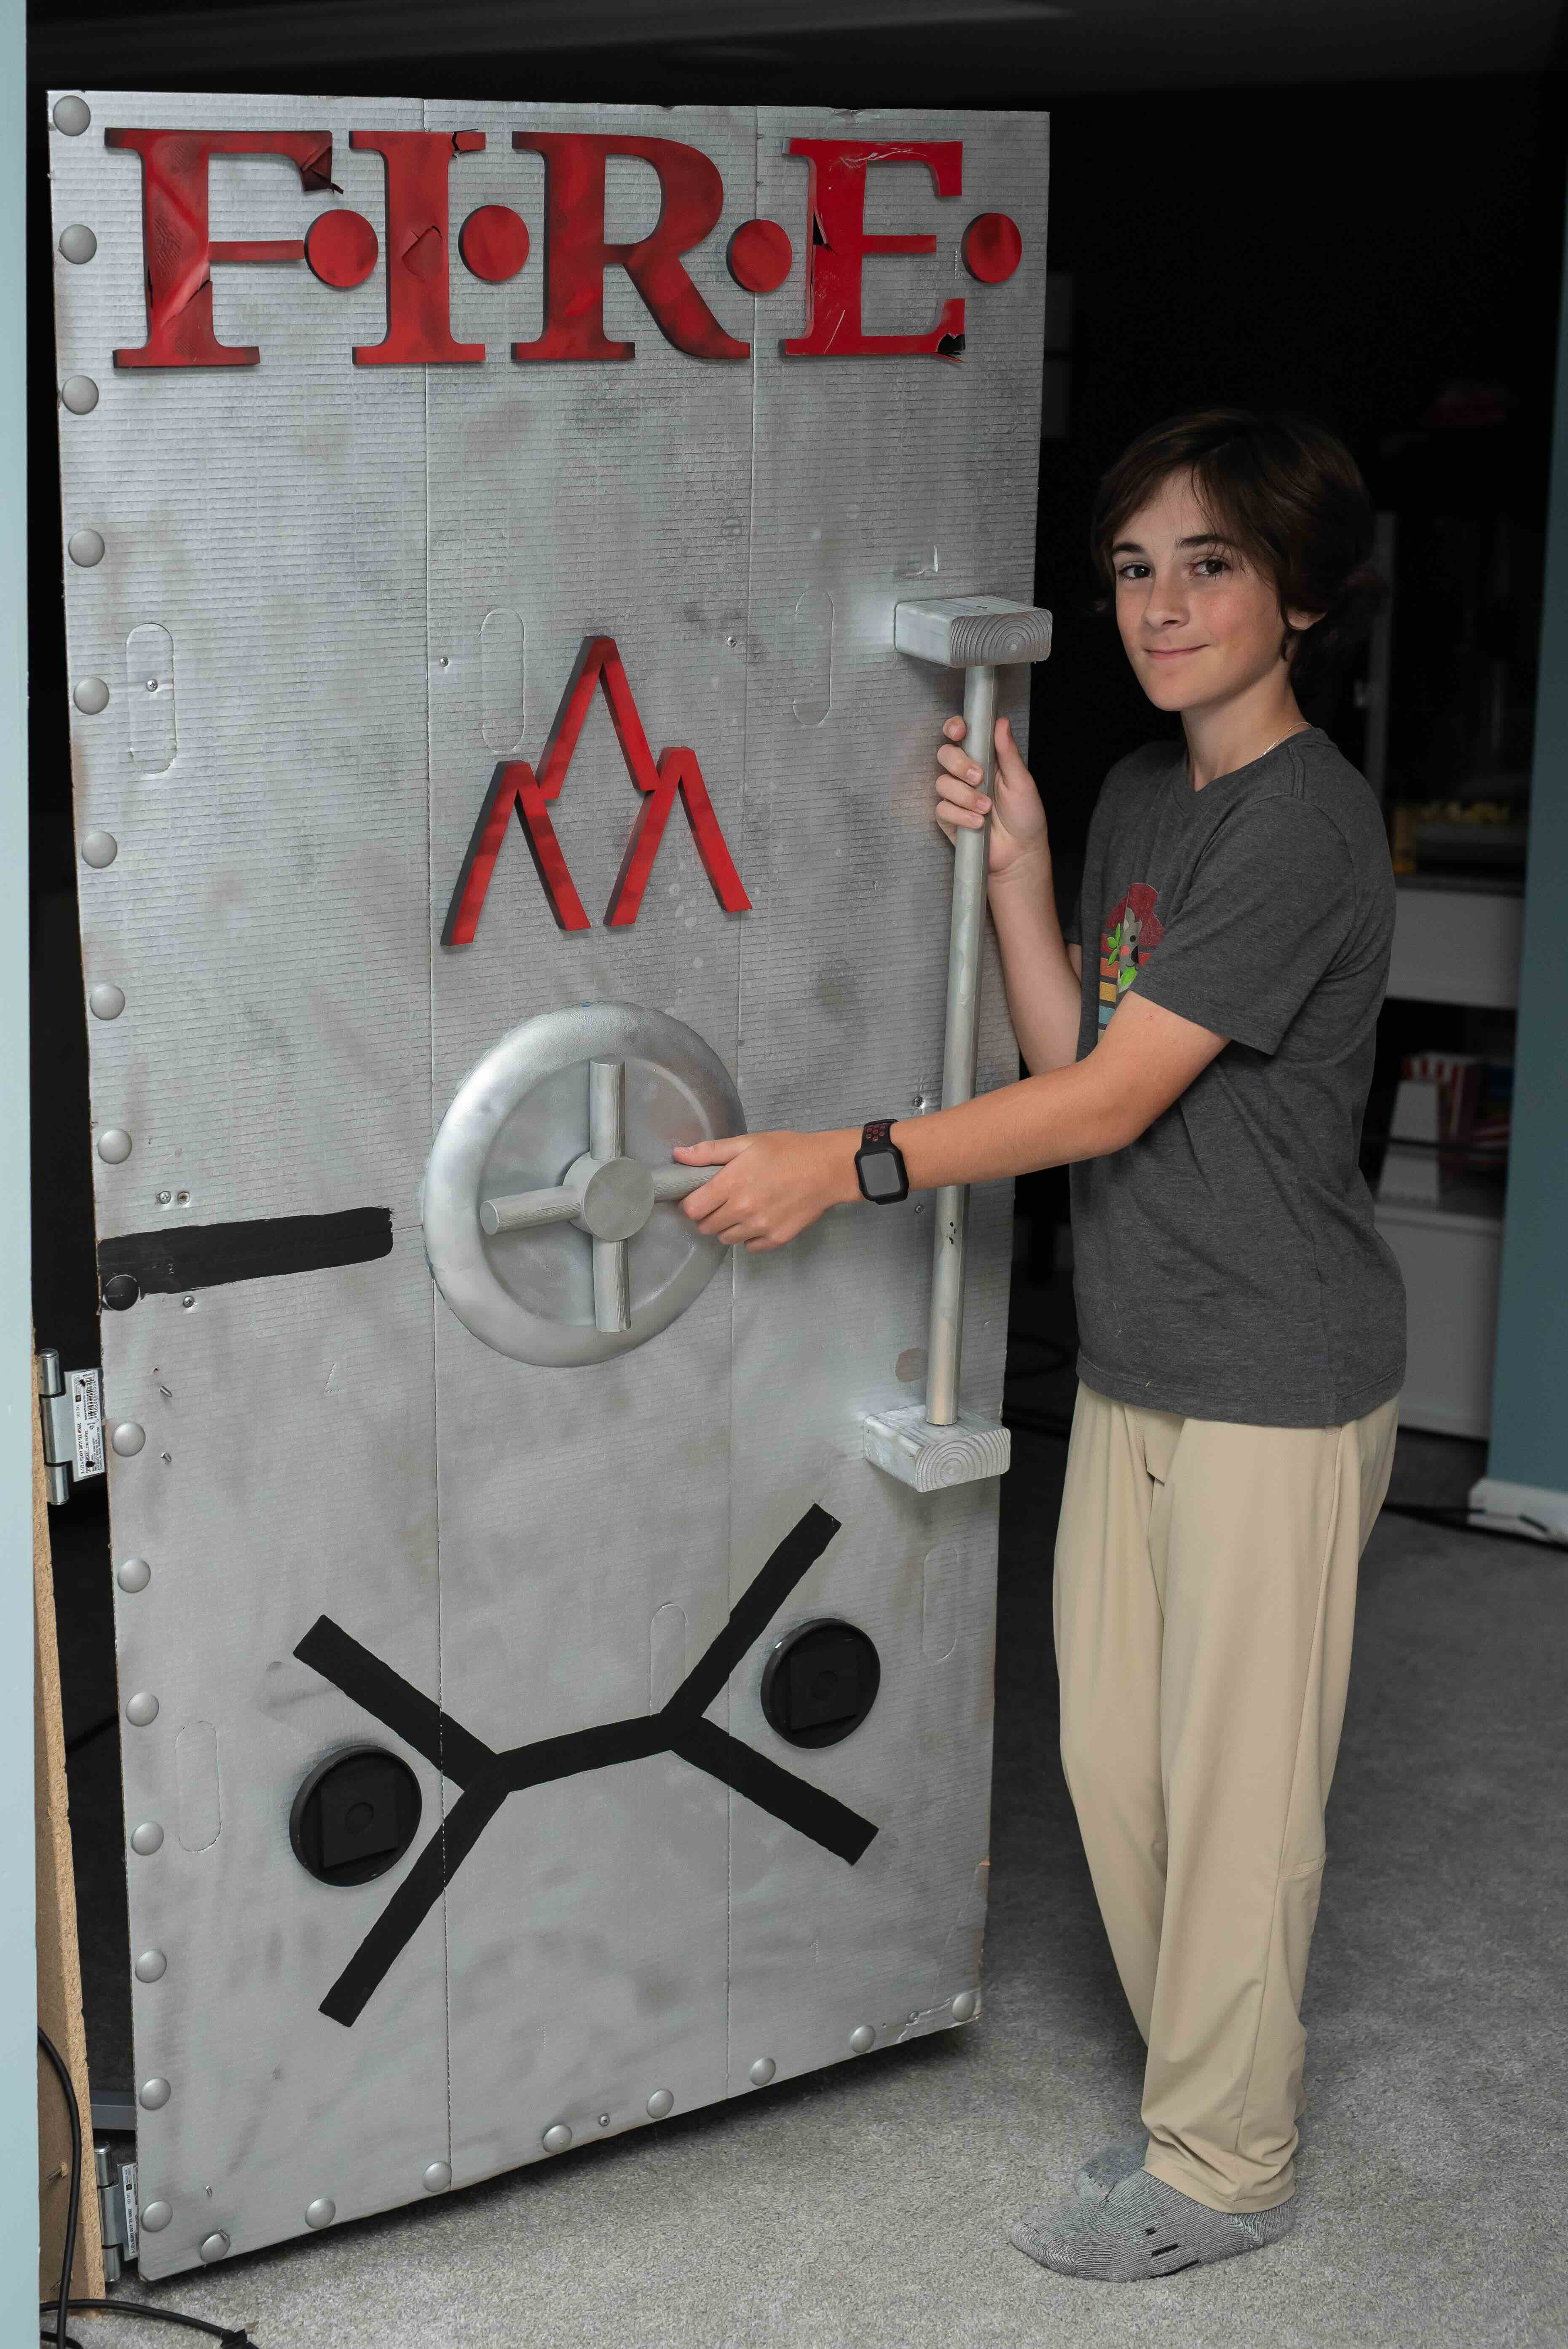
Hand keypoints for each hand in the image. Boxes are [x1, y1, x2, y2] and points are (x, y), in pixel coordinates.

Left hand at [673, 1129, 857, 1250]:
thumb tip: (678, 1156)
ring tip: (743, 1209)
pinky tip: (760, 1219)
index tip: (699, 1196)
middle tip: (722, 1201)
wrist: (828, 1169)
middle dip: (708, 1215)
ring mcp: (760, 1227)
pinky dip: (750, 1237)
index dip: (691, 1202)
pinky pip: (750, 1247)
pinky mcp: (776, 1239)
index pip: (692, 1209)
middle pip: (706, 1227)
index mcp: (731, 1184)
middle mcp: (743, 1210)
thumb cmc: (788, 1151)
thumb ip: (711, 1152)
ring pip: (726, 1238)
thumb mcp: (748, 1143)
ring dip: (728, 1227)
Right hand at [933, 713, 1048, 886]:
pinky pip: (942, 809)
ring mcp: (956, 796)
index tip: (959, 732)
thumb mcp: (1022, 782)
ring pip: (942, 783)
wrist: (1020, 852)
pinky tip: (977, 823)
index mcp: (985, 760)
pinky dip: (961, 816)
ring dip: (965, 796)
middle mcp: (967, 775)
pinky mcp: (948, 818)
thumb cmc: (1025, 816)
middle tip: (978, 778)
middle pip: (945, 754)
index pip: (961, 736)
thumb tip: (1001, 723)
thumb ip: (1008, 753)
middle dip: (959, 764)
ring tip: (986, 809)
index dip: (955, 728)